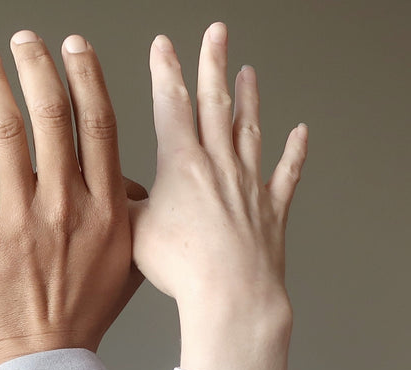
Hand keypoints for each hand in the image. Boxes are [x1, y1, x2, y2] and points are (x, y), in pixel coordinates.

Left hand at [0, 31, 140, 369]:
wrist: (41, 357)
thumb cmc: (82, 311)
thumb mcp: (126, 263)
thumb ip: (128, 216)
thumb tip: (129, 182)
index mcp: (105, 210)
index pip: (97, 126)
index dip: (84, 77)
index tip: (73, 47)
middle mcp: (65, 208)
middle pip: (52, 117)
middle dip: (36, 67)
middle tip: (23, 41)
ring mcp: (20, 220)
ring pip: (6, 133)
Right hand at [130, 23, 307, 369]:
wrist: (230, 293)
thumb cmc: (183, 268)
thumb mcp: (134, 231)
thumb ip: (127, 203)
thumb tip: (109, 192)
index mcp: (182, 164)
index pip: (172, 104)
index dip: (166, 71)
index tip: (164, 45)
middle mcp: (219, 165)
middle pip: (216, 103)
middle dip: (214, 64)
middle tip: (217, 34)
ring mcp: (249, 184)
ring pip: (250, 130)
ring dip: (249, 99)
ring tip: (249, 73)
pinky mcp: (271, 209)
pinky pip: (286, 173)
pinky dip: (294, 151)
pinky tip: (300, 133)